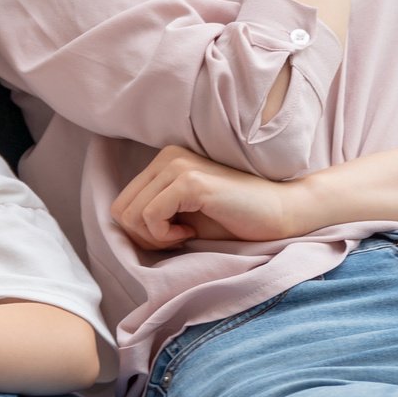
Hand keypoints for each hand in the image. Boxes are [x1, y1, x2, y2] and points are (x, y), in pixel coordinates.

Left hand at [111, 145, 309, 250]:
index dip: (140, 233)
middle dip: (144, 237)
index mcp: (163, 162)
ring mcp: (177, 165)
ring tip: (186, 235)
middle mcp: (166, 156)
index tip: (172, 236)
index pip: (121, 204)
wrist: (278, 214)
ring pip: (131, 215)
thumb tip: (119, 230)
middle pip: (120, 210)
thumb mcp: (183, 215)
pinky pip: (150, 216)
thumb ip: (153, 214)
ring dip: (155, 238)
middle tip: (177, 239)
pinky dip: (165, 236)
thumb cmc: (233, 219)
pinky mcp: (190, 181)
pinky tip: (191, 233)